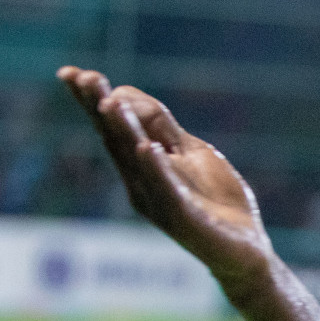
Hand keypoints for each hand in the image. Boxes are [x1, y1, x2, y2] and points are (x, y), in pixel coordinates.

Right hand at [57, 67, 274, 293]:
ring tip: (108, 102)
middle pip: (116, 140)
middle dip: (99, 107)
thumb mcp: (192, 153)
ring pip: (137, 161)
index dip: (93, 100)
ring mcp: (161, 201)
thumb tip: (127, 94)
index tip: (72, 72)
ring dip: (123, 130)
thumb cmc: (215, 200)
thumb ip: (164, 128)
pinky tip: (147, 148)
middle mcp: (142, 183)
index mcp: (142, 166)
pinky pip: (168, 191)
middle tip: (83, 77)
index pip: (113, 127)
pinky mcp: (185, 219)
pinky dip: (157, 169)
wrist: (245, 248)